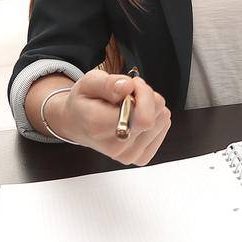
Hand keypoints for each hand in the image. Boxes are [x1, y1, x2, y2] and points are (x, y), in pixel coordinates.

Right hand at [47, 69, 170, 165]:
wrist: (78, 124)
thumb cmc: (85, 102)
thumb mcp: (88, 83)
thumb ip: (108, 83)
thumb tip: (128, 87)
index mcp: (99, 126)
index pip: (143, 117)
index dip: (143, 93)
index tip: (131, 85)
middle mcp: (115, 146)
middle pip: (155, 116)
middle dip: (146, 97)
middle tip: (128, 94)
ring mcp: (128, 155)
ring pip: (162, 120)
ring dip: (150, 107)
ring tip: (129, 106)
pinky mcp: (139, 158)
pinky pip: (162, 129)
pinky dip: (154, 119)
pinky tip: (135, 117)